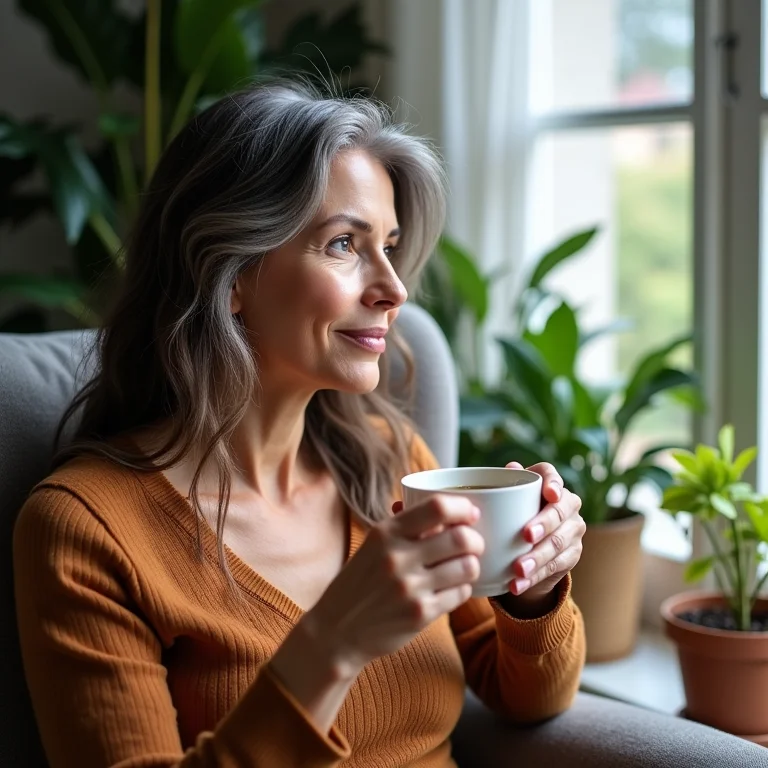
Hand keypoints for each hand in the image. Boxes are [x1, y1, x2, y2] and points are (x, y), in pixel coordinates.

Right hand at [308, 495, 484, 670]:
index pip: (437, 507)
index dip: (463, 507)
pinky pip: (461, 594)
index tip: (471, 513)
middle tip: (473, 544)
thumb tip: (448, 511)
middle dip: (475, 539)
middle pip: (461, 537)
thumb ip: (407, 528)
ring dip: (471, 565)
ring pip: (467, 566)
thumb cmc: (361, 583)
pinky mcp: (420, 614)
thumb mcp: (374, 545)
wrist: (337, 631)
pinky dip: (462, 589)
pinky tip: (451, 588)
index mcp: (386, 533)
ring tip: (463, 567)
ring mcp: (410, 587)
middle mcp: (397, 557)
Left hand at [505, 461, 584, 603]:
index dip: (553, 483)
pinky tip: (517, 585)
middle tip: (526, 535)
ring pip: (558, 543)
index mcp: (549, 484)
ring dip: (537, 558)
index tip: (549, 494)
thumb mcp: (507, 502)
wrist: (527, 548)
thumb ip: (507, 486)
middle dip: (544, 524)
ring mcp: (573, 530)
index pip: (552, 476)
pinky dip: (534, 577)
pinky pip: (555, 566)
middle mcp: (567, 504)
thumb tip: (510, 468)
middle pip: (559, 512)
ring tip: (518, 570)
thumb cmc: (513, 516)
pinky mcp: (572, 555)